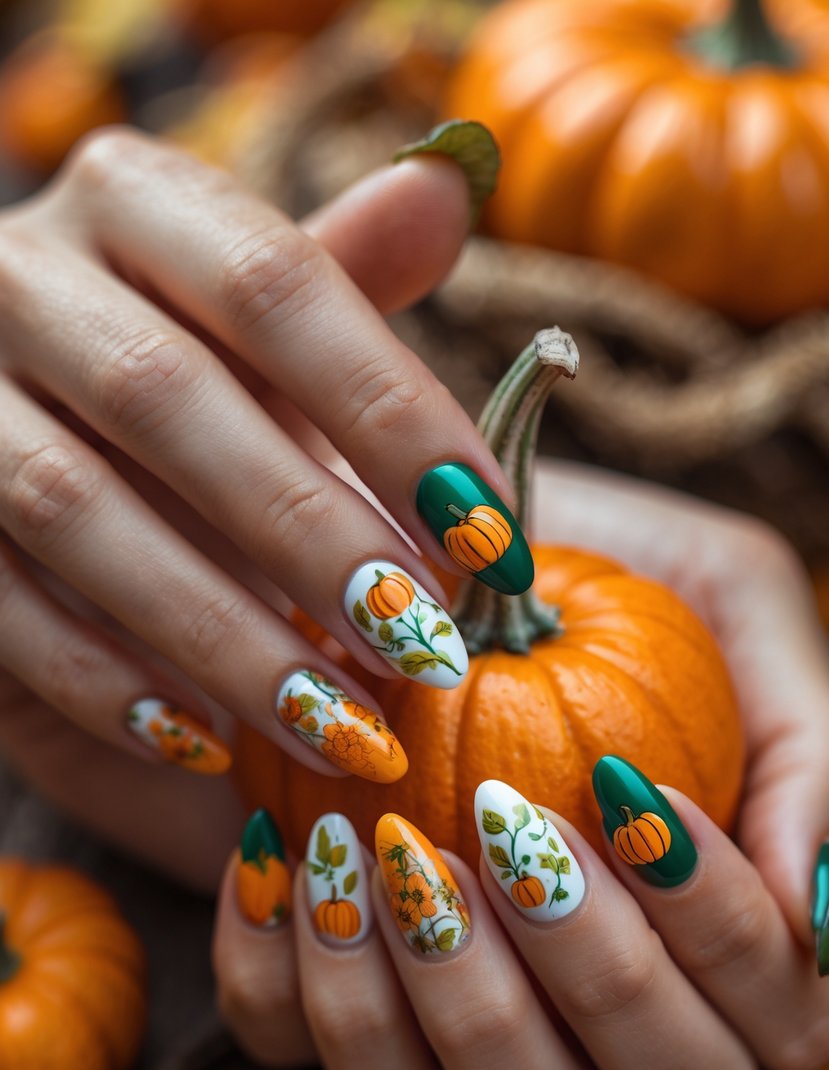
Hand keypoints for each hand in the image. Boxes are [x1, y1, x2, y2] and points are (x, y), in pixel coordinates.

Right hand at [0, 124, 507, 883]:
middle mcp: (19, 275)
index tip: (494, 543)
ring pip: (75, 511)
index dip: (393, 417)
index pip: (276, 287)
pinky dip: (107, 682)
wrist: (26, 415)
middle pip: (170, 400)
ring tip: (343, 725)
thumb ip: (343, 272)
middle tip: (424, 649)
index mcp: (132, 203)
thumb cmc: (187, 365)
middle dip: (312, 537)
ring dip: (222, 634)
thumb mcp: (260, 319)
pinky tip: (207, 739)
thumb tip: (449, 187)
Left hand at [214, 468, 828, 1069]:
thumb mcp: (722, 596)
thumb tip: (819, 918)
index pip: (767, 1013)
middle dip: (593, 976)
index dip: (717, 929)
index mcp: (704, 924)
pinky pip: (293, 1050)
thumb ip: (801, 747)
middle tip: (516, 829)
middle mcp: (586, 1000)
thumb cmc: (579, 562)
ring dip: (442, 999)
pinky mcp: (316, 980)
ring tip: (394, 847)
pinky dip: (296, 971)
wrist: (399, 522)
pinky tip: (299, 848)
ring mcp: (445, 1007)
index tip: (630, 795)